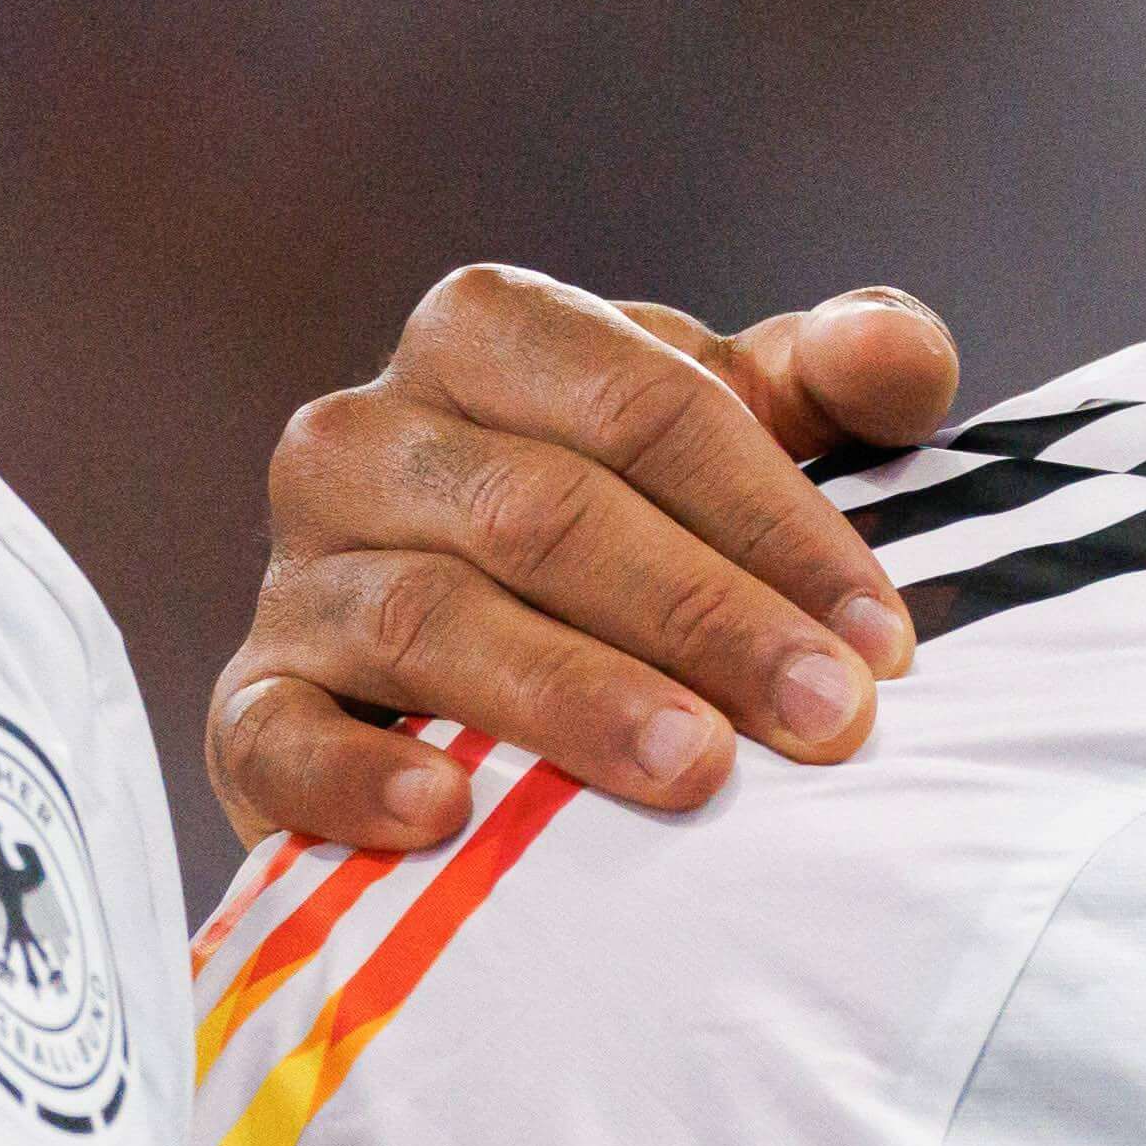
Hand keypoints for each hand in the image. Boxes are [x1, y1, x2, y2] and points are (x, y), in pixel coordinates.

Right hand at [207, 270, 964, 849]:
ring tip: (697, 772)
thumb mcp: (759, 417)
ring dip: (574, 699)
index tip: (882, 638)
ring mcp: (294, 567)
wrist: (504, 646)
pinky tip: (447, 814)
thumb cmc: (658, 508)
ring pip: (430, 619)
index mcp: (490, 330)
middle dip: (706, 620)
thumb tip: (898, 359)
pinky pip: (275, 736)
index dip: (776, 523)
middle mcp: (366, 430)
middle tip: (827, 720)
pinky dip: (354, 777)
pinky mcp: (248, 702)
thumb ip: (846, 370)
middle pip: (548, 514)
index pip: (648, 409)